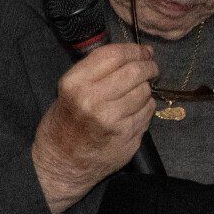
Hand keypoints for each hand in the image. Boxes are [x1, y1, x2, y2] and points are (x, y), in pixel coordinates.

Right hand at [31, 43, 156, 213]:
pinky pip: (147, 112)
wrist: (62, 163)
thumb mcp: (69, 90)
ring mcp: (113, 121)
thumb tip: (134, 54)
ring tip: (139, 90)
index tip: (143, 50)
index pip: (114, 55)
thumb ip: (97, 71)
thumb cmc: (65, 122)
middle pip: (134, 72)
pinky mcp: (127, 137)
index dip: (134, 50)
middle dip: (148, 66)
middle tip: (151, 67)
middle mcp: (94, 101)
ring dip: (146, 88)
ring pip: (144, 92)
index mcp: (76, 84)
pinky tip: (135, 109)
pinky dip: (146, 107)